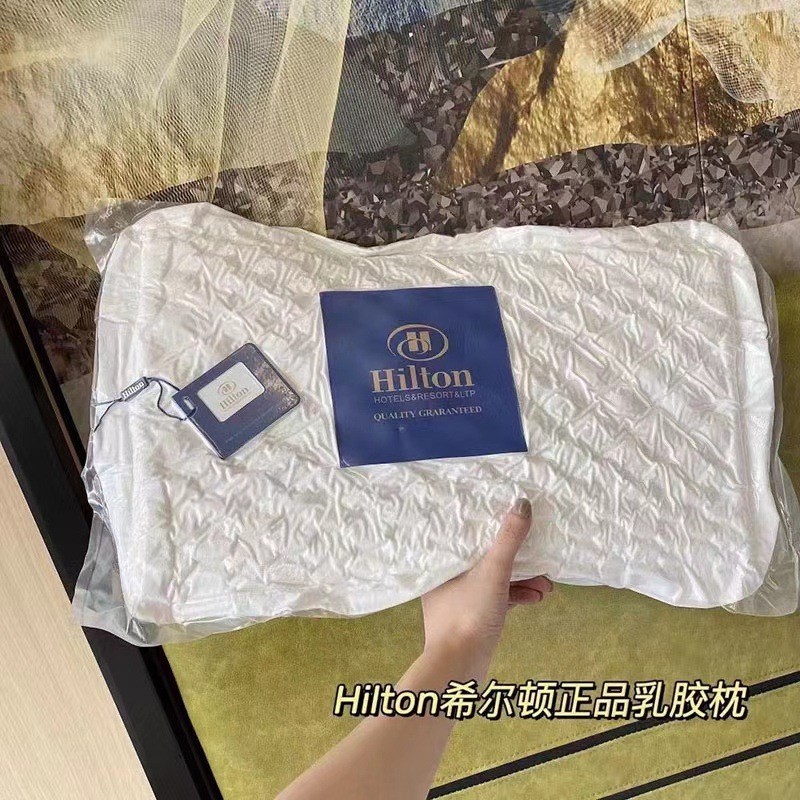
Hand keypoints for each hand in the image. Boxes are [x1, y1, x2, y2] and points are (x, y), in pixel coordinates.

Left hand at [421, 498, 552, 679]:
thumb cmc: (469, 614)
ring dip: (521, 580)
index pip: (466, 536)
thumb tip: (522, 503)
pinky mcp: (473, 620)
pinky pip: (497, 600)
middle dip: (515, 558)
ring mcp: (460, 602)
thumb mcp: (492, 571)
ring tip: (546, 584)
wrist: (458, 669)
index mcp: (443, 563)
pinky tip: (537, 598)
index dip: (490, 527)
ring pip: (493, 581)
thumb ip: (508, 539)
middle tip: (539, 556)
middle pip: (484, 558)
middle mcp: (446, 580)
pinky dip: (516, 597)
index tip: (513, 520)